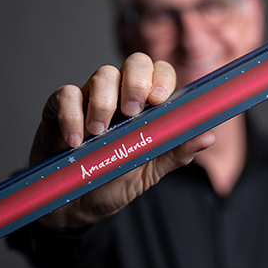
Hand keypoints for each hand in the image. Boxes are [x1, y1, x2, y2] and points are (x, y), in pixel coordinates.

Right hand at [30, 52, 214, 231]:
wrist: (76, 205)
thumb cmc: (114, 181)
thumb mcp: (149, 171)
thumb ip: (175, 152)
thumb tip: (207, 136)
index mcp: (147, 106)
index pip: (160, 73)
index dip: (162, 78)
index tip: (159, 99)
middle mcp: (120, 94)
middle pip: (134, 62)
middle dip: (137, 81)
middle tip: (133, 111)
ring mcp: (90, 97)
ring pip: (102, 75)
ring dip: (104, 102)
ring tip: (99, 133)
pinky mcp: (60, 107)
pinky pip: (66, 94)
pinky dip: (71, 115)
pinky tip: (75, 141)